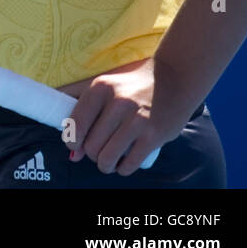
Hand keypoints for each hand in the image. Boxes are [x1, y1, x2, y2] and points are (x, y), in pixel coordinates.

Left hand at [62, 57, 191, 174]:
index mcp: (100, 88)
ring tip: (108, 162)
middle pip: (90, 145)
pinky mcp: (154, 135)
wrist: (175, 78)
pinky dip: (123, 169)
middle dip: (91, 154)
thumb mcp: (103, 84)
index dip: (72, 140)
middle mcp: (117, 103)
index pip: (75, 124)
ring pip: (108, 157)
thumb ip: (80, 106)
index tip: (76, 145)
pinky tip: (123, 166)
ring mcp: (137, 120)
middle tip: (97, 152)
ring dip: (105, 165)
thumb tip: (71, 148)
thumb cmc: (132, 84)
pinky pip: (131, 163)